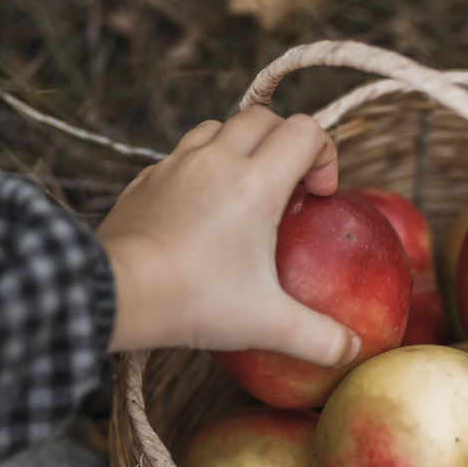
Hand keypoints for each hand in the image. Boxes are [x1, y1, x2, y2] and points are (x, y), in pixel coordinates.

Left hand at [96, 107, 360, 365]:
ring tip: (246, 192)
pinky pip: (182, 154)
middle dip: (287, 144)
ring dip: (243, 147)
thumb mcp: (268, 324)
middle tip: (289, 192)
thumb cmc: (195, 302)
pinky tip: (202, 210)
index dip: (324, 156)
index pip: (306, 131)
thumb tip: (352, 349)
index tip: (317, 197)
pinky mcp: (146, 178)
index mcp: (256, 182)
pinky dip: (203, 167)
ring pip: (219, 126)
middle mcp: (217, 159)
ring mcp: (176, 163)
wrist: (115, 292)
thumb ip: (319, 338)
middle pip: (265, 117)